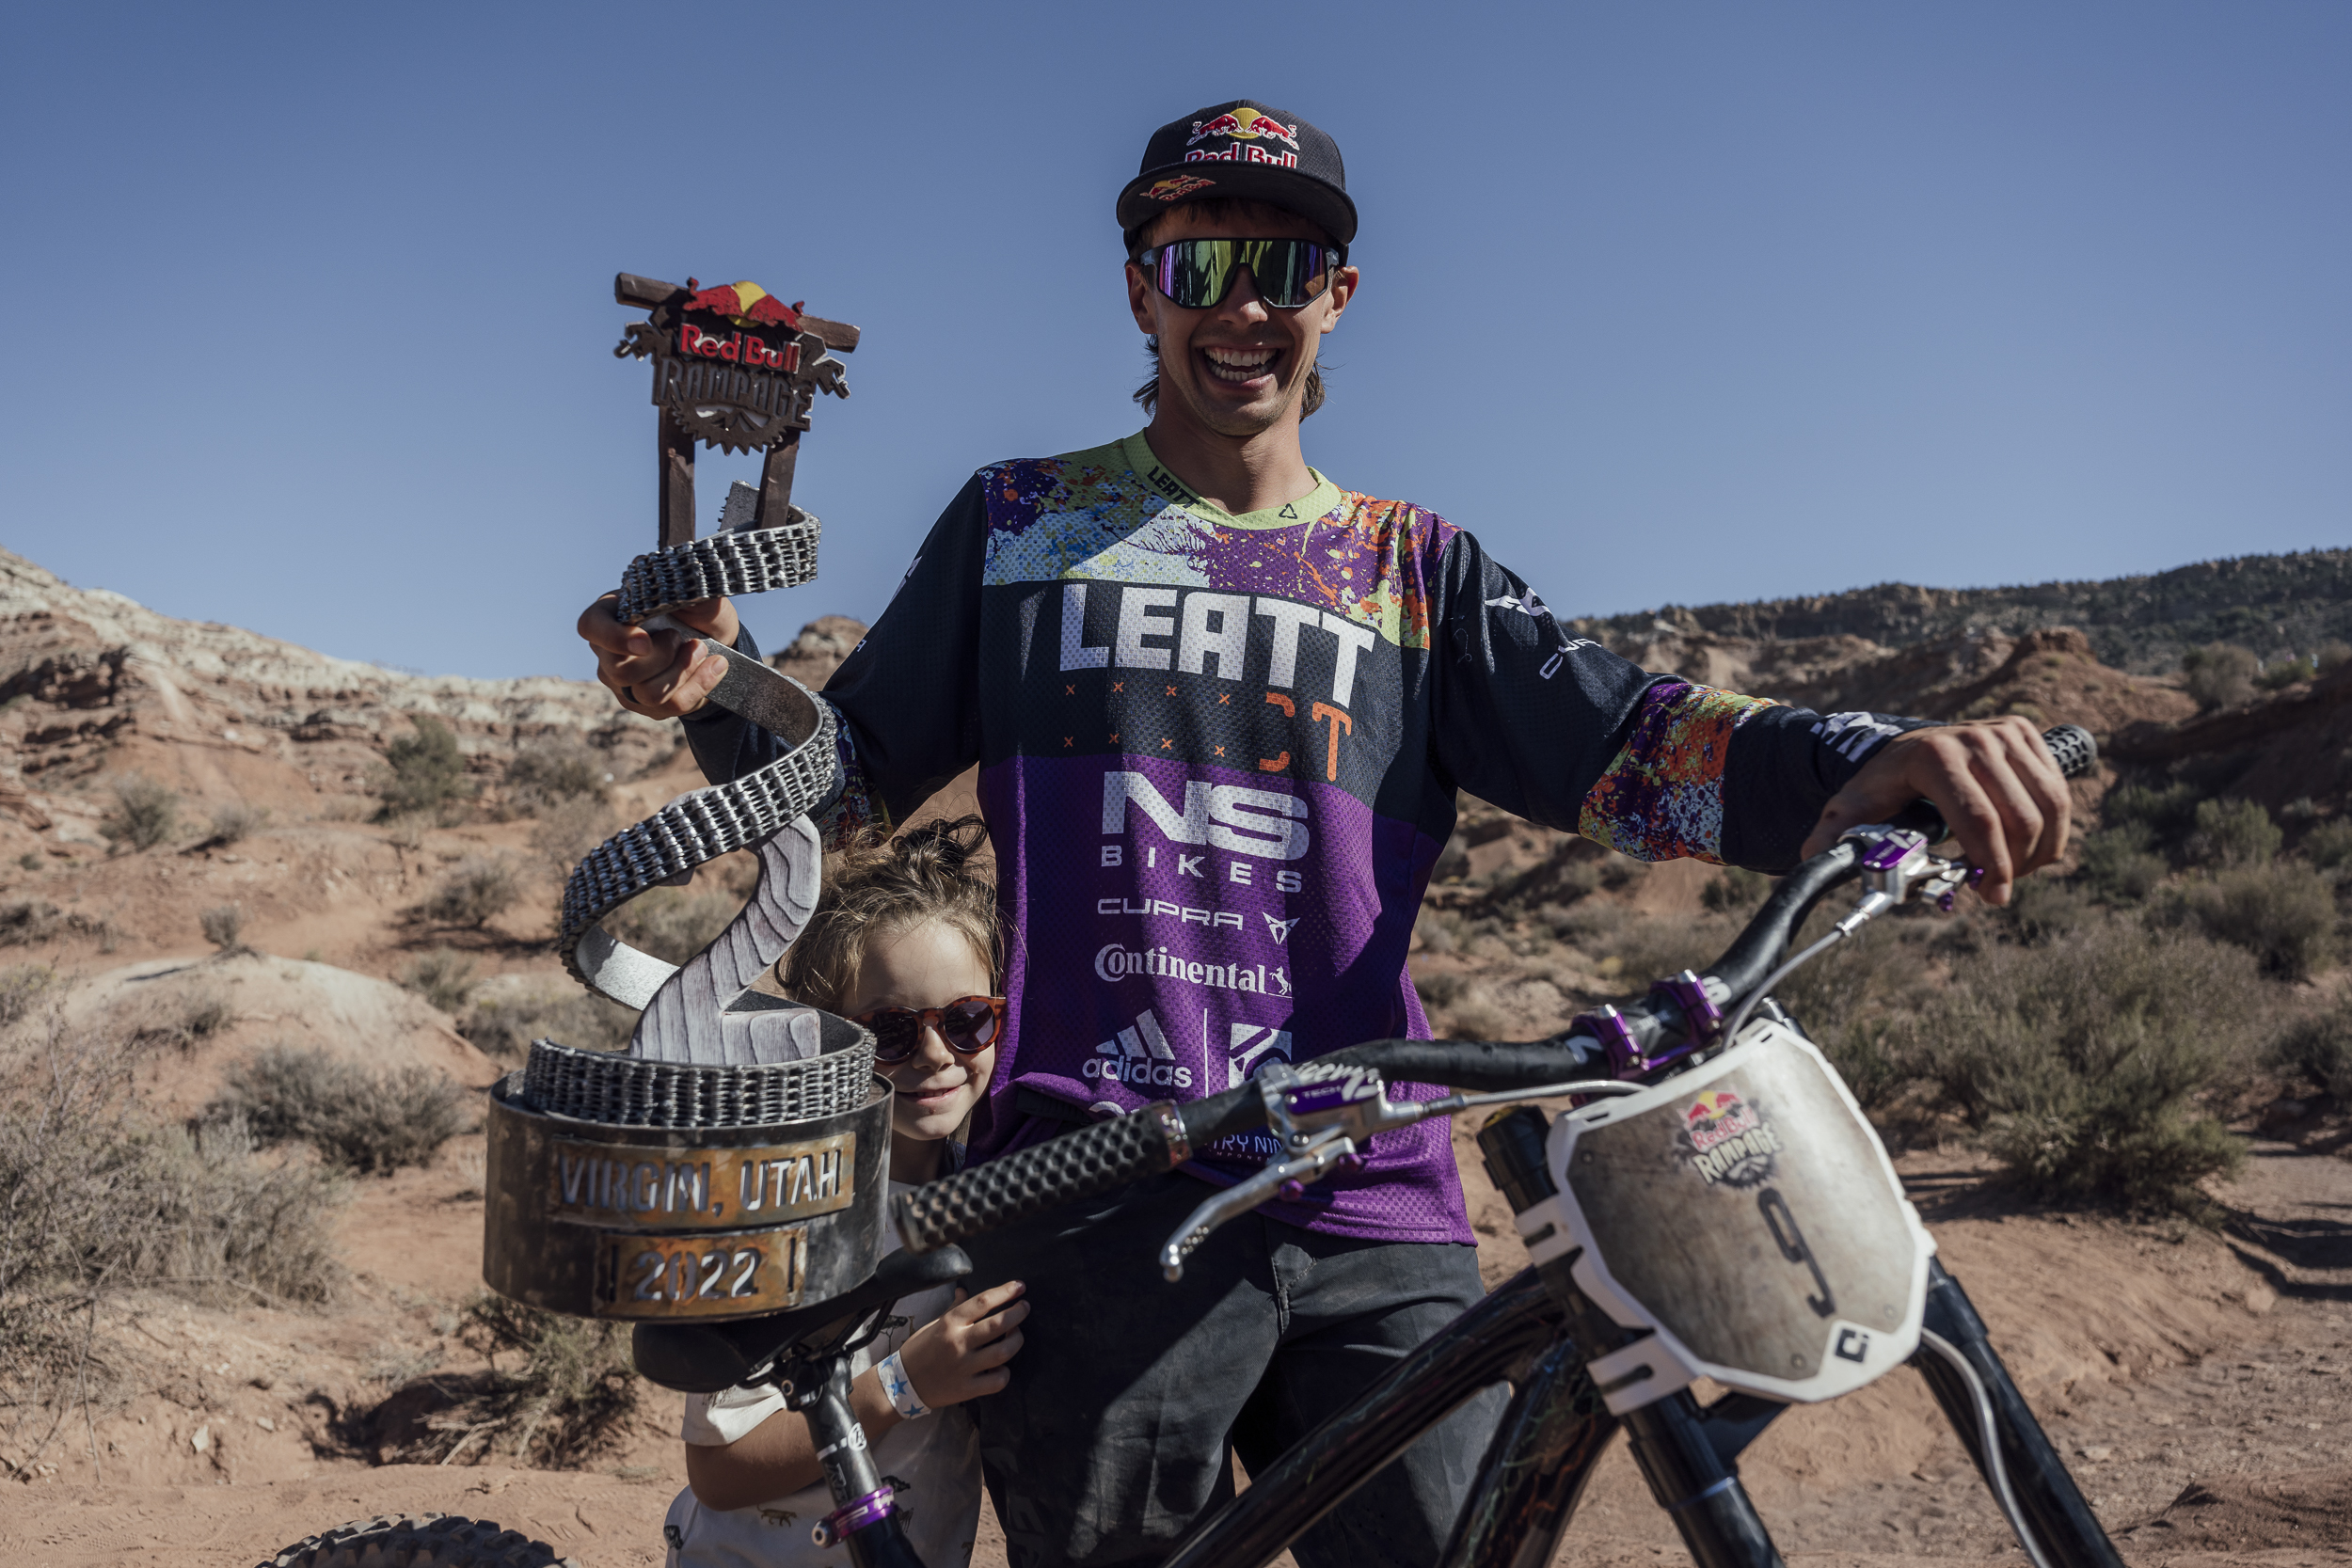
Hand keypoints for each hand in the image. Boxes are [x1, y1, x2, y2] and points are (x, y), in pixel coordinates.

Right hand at [576, 591, 740, 718]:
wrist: (716, 640)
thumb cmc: (695, 611)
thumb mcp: (697, 593)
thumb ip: (688, 586)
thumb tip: (672, 575)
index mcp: (611, 614)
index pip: (591, 626)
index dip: (613, 638)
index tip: (645, 642)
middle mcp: (608, 652)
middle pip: (620, 671)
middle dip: (664, 657)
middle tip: (685, 639)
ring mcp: (624, 683)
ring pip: (648, 693)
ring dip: (683, 671)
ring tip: (701, 650)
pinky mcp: (646, 704)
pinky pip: (670, 706)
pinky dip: (699, 685)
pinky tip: (714, 666)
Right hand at [894, 1281, 1026, 1407]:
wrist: (900, 1384)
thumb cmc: (919, 1350)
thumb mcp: (933, 1325)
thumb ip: (953, 1309)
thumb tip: (964, 1291)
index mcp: (950, 1323)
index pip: (983, 1302)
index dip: (1005, 1292)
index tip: (1019, 1287)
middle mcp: (958, 1343)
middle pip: (998, 1324)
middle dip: (1017, 1313)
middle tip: (1024, 1308)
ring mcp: (964, 1367)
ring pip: (1003, 1352)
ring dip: (1016, 1341)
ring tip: (1016, 1335)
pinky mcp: (967, 1389)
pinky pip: (997, 1381)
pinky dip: (1005, 1373)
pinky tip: (1003, 1367)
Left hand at [1798, 717, 2070, 906]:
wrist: (1907, 748)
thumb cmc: (1881, 787)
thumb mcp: (1853, 809)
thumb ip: (1834, 836)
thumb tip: (1812, 860)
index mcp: (1934, 756)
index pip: (1978, 819)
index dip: (1993, 864)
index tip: (1993, 896)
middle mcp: (1975, 738)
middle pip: (2019, 817)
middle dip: (2016, 865)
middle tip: (1999, 891)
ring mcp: (2005, 733)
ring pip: (2049, 806)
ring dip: (2039, 851)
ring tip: (2014, 873)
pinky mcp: (2027, 736)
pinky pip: (2058, 792)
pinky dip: (2052, 830)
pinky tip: (2027, 849)